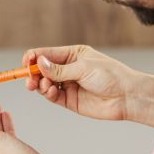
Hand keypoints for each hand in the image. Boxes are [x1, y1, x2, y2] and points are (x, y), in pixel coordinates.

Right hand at [23, 45, 138, 120]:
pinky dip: (48, 93)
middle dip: (33, 73)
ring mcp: (68, 84)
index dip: (33, 58)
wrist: (127, 97)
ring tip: (43, 86)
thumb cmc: (111, 76)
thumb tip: (38, 63)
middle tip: (30, 79)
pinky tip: (52, 91)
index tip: (26, 63)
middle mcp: (68, 69)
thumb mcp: (83, 68)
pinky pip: (52, 95)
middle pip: (42, 70)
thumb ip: (59, 69)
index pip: (46, 54)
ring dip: (40, 84)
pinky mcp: (69, 100)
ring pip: (44, 83)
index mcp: (72, 54)